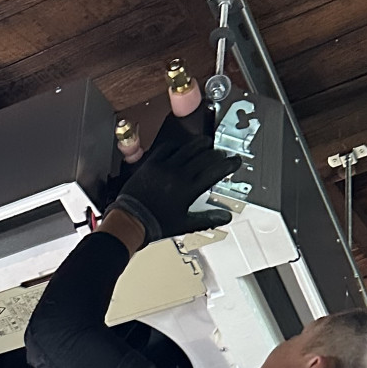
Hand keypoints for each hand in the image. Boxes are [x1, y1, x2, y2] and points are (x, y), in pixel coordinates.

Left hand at [110, 110, 234, 240]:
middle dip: (217, 154)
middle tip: (222, 154)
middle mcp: (179, 175)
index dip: (228, 165)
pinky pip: (167, 148)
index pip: (215, 172)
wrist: (131, 221)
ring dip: (200, 144)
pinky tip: (180, 146)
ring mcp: (164, 167)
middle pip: (204, 157)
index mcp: (188, 190)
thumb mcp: (185, 224)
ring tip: (207, 143)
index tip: (235, 161)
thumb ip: (207, 219)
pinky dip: (176, 145)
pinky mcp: (151, 163)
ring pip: (188, 148)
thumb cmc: (155, 224)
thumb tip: (225, 218)